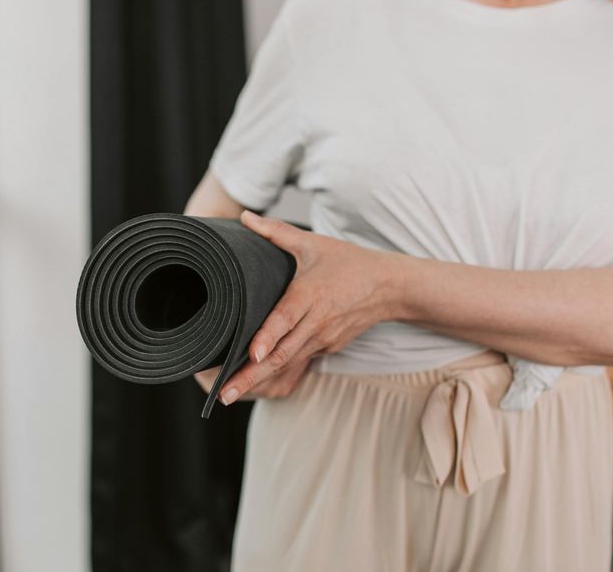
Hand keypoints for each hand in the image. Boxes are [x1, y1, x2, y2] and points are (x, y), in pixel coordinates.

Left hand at [215, 210, 401, 405]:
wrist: (389, 287)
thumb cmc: (349, 262)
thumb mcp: (313, 243)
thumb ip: (276, 232)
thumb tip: (244, 217)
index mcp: (309, 295)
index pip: (285, 320)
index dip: (267, 338)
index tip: (251, 355)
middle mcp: (316, 322)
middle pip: (281, 354)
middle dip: (250, 376)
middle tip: (223, 395)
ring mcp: (323, 339)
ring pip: (287, 364)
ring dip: (259, 381)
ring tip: (230, 394)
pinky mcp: (328, 348)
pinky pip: (299, 363)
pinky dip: (278, 375)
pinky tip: (256, 386)